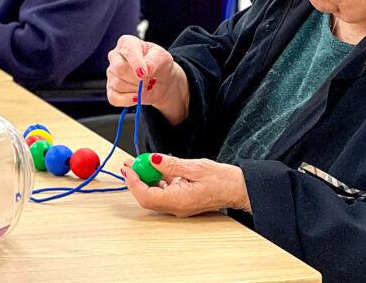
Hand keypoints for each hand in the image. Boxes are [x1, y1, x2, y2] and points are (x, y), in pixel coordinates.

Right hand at [106, 35, 189, 124]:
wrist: (161, 81)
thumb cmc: (160, 65)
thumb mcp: (163, 58)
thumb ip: (155, 61)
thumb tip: (147, 68)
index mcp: (127, 43)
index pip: (127, 51)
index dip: (136, 63)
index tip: (145, 73)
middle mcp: (115, 56)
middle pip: (119, 69)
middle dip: (138, 79)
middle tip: (149, 80)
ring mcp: (111, 74)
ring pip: (118, 84)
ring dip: (136, 89)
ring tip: (145, 86)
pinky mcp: (111, 90)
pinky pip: (114, 98)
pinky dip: (128, 100)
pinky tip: (137, 96)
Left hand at [121, 153, 251, 215]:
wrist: (238, 188)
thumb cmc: (222, 179)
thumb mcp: (194, 167)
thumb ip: (170, 164)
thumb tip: (151, 160)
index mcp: (178, 201)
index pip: (146, 196)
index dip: (134, 183)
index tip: (129, 169)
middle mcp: (176, 206)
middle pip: (147, 197)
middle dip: (135, 180)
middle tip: (128, 165)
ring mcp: (179, 204)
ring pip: (154, 194)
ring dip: (144, 179)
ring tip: (138, 163)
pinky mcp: (182, 199)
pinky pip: (164, 191)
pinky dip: (156, 180)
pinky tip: (154, 167)